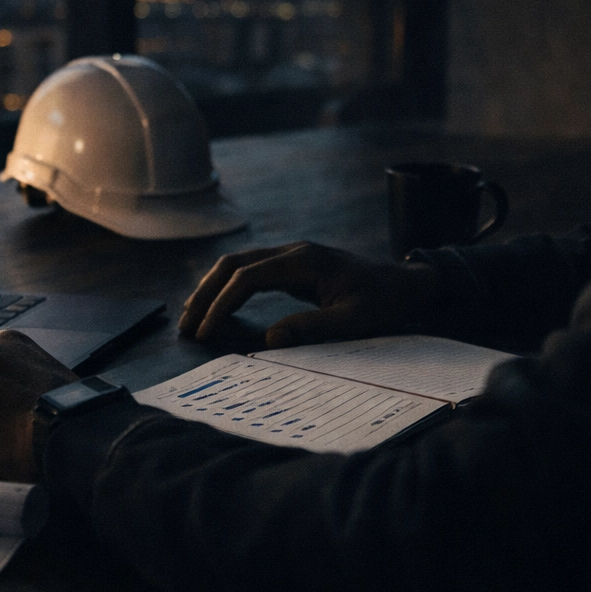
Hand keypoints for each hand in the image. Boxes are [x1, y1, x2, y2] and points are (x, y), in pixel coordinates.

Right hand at [178, 241, 441, 347]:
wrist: (405, 286)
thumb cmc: (383, 304)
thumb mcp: (354, 322)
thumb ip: (313, 329)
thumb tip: (269, 340)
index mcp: (305, 260)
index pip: (247, 277)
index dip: (221, 304)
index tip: (205, 332)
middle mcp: (293, 251)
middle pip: (233, 264)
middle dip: (205, 293)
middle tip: (185, 326)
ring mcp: (292, 256)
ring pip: (237, 264)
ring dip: (211, 288)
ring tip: (191, 318)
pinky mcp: (293, 266)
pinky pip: (250, 271)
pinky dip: (227, 287)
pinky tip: (216, 308)